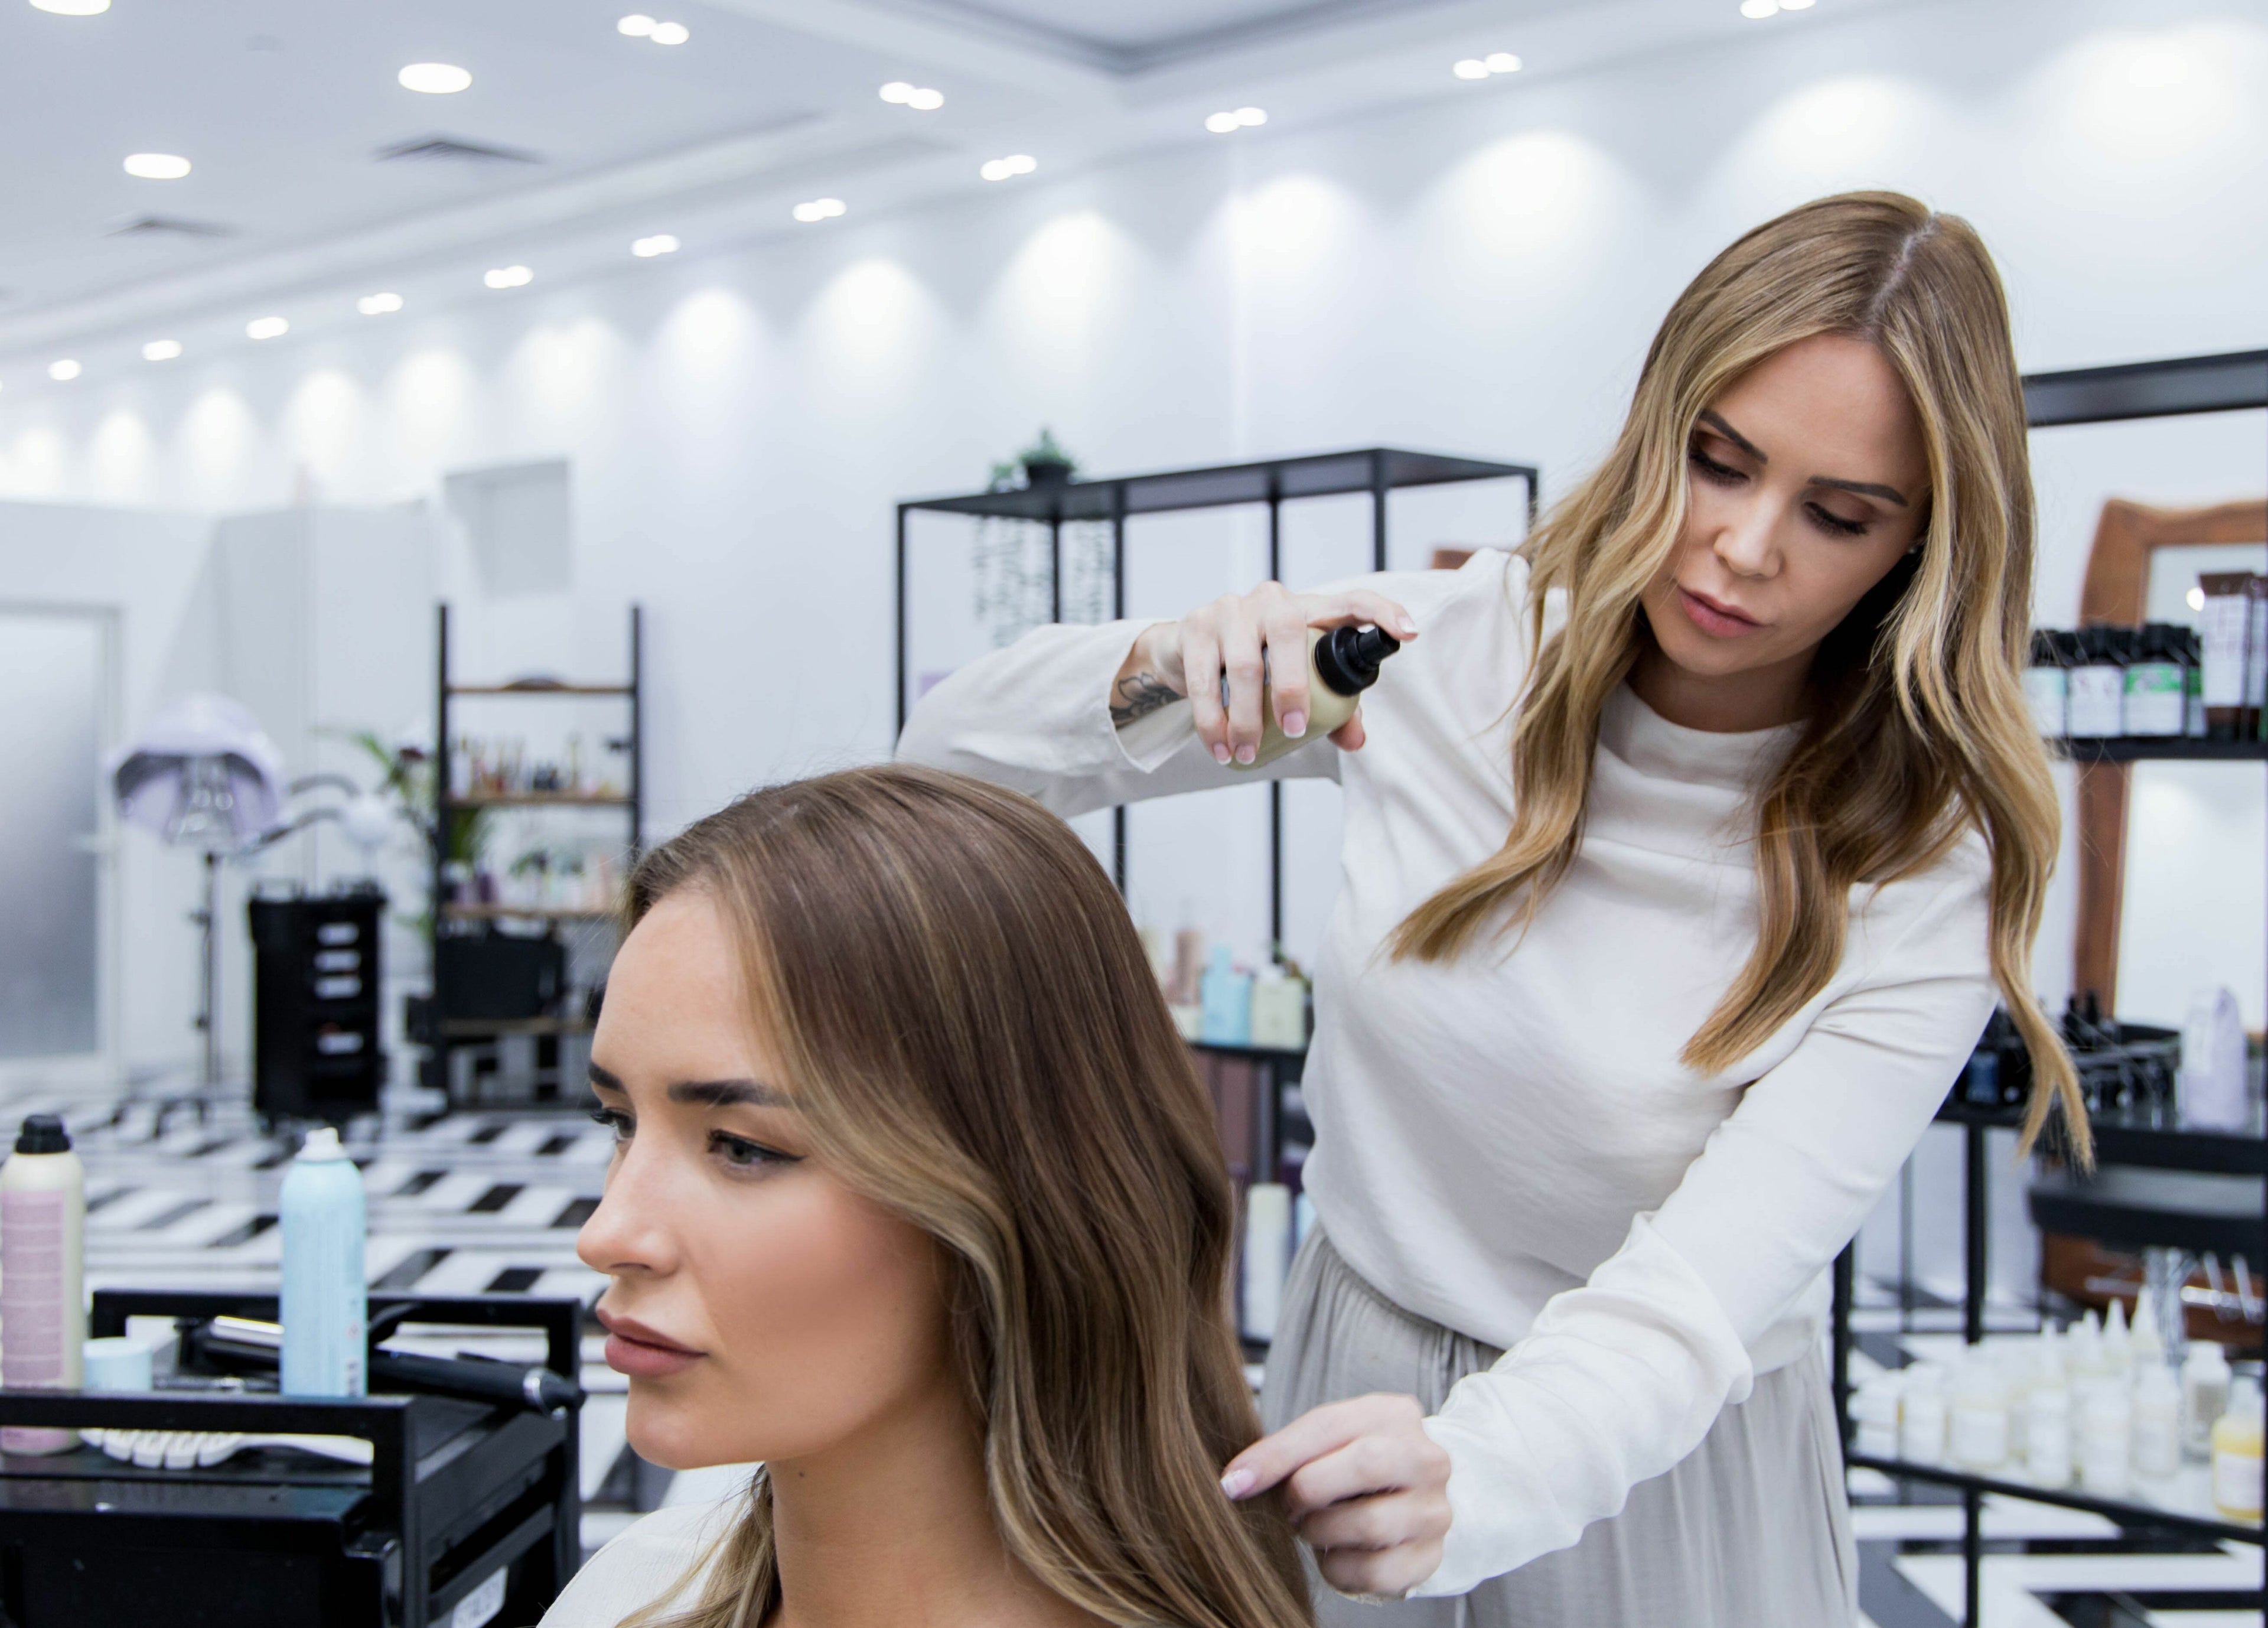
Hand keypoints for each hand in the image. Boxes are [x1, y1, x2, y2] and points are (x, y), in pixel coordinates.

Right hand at [1111, 584, 1416, 764]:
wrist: (1186, 650)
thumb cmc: (1256, 663)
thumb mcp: (1295, 680)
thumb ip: (1331, 708)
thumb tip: (1355, 740)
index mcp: (1308, 610)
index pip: (1352, 601)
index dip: (1382, 612)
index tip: (1408, 633)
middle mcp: (1272, 601)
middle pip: (1289, 633)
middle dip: (1293, 688)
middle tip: (1294, 731)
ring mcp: (1230, 610)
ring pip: (1244, 663)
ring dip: (1246, 718)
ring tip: (1246, 755)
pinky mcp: (1195, 627)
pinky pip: (1203, 678)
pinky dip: (1212, 720)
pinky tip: (1219, 746)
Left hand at [1220, 1393, 1451, 1599]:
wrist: (1408, 1501)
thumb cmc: (1351, 1466)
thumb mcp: (1324, 1443)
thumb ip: (1284, 1453)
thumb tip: (1234, 1482)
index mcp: (1394, 1415)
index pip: (1329, 1426)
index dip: (1276, 1455)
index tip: (1235, 1481)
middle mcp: (1426, 1459)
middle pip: (1365, 1465)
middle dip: (1309, 1491)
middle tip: (1290, 1506)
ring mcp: (1434, 1510)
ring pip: (1369, 1524)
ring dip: (1321, 1532)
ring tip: (1313, 1527)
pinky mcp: (1430, 1557)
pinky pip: (1374, 1571)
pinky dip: (1338, 1568)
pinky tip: (1333, 1554)